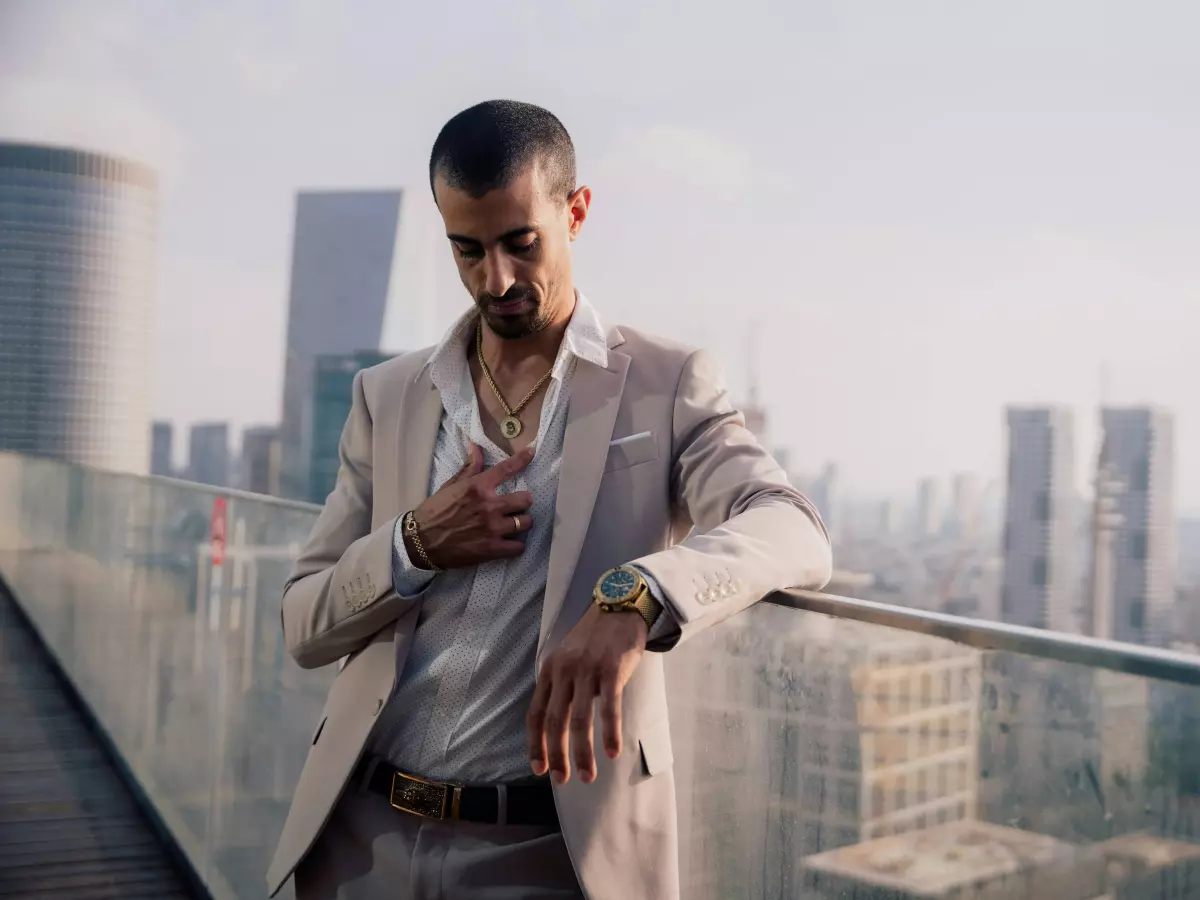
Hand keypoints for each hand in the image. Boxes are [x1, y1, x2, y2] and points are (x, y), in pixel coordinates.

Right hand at [410, 442, 534, 569]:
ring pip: (526, 522)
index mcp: (478, 487)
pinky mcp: (492, 549)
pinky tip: (510, 543)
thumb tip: (476, 446)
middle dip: (523, 502)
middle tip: (516, 506)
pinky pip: (519, 546)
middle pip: (526, 499)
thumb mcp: (451, 486)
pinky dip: (517, 545)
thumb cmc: (435, 512)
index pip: (507, 468)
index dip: (523, 458)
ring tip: (514, 524)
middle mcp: (489, 505)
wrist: (420, 542)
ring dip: (522, 523)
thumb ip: (469, 468)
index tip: (531, 452)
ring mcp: (492, 528)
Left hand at [527, 604, 646, 784]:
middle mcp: (564, 671)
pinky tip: (612, 752)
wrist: (619, 607)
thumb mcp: (568, 658)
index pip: (536, 714)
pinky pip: (609, 708)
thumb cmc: (595, 638)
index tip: (539, 768)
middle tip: (562, 779)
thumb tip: (562, 725)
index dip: (536, 744)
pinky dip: (609, 733)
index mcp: (549, 670)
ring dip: (582, 753)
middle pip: (555, 721)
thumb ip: (562, 686)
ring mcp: (587, 670)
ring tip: (588, 776)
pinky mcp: (612, 669)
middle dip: (557, 755)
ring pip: (580, 719)